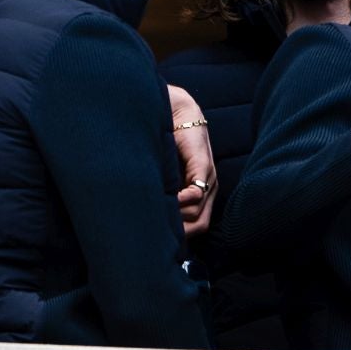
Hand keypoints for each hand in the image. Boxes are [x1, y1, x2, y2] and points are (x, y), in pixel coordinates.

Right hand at [167, 84, 215, 236]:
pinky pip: (198, 191)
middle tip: (158, 231)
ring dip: (178, 217)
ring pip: (199, 213)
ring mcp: (209, 178)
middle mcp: (209, 188)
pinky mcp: (203, 165)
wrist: (173, 111)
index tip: (159, 237)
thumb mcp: (161, 172)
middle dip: (180, 232)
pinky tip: (170, 199)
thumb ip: (160, 191)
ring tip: (159, 213)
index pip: (197, 226)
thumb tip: (141, 217)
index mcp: (200, 193)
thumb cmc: (164, 142)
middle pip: (201, 225)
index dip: (180, 235)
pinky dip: (184, 200)